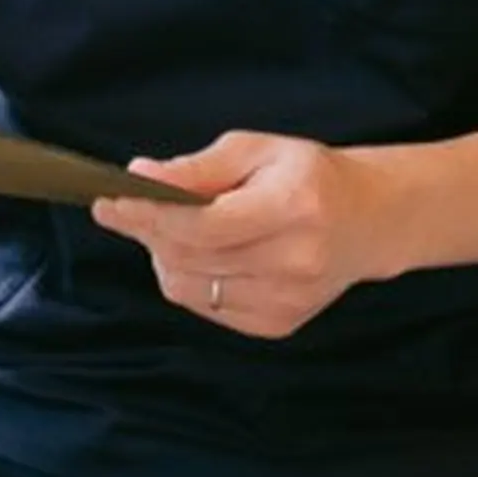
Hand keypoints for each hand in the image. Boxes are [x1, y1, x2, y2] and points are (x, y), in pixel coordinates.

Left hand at [90, 131, 406, 339]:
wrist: (368, 222)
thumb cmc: (309, 177)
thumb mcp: (257, 151)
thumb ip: (198, 167)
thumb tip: (140, 177)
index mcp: (295, 207)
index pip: (204, 224)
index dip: (149, 215)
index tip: (108, 200)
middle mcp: (295, 262)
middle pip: (190, 257)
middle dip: (149, 231)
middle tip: (132, 206)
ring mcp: (288, 301)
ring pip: (188, 287)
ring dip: (165, 256)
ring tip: (176, 227)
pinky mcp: (278, 325)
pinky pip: (205, 305)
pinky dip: (190, 279)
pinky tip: (205, 254)